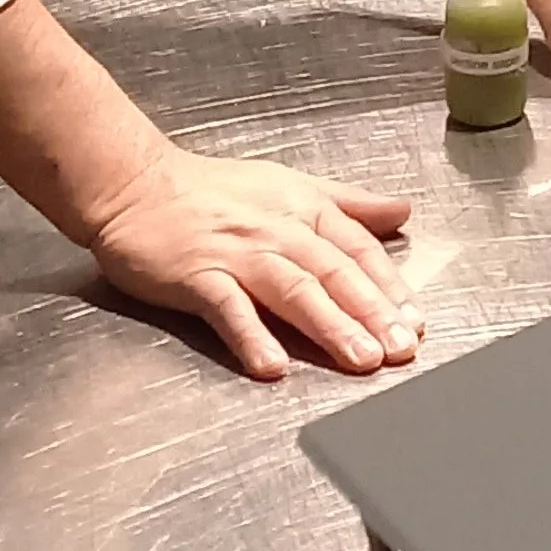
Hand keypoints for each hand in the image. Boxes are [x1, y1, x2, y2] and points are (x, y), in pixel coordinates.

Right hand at [84, 144, 417, 383]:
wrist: (135, 185)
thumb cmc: (210, 190)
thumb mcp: (289, 185)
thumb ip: (348, 204)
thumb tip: (402, 210)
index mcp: (302, 209)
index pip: (358, 249)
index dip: (390, 287)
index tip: (415, 322)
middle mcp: (277, 230)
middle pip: (333, 273)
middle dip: (372, 313)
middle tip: (400, 350)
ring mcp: (237, 254)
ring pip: (293, 290)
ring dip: (330, 326)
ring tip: (360, 359)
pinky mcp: (197, 277)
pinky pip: (229, 309)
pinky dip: (251, 335)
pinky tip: (271, 365)